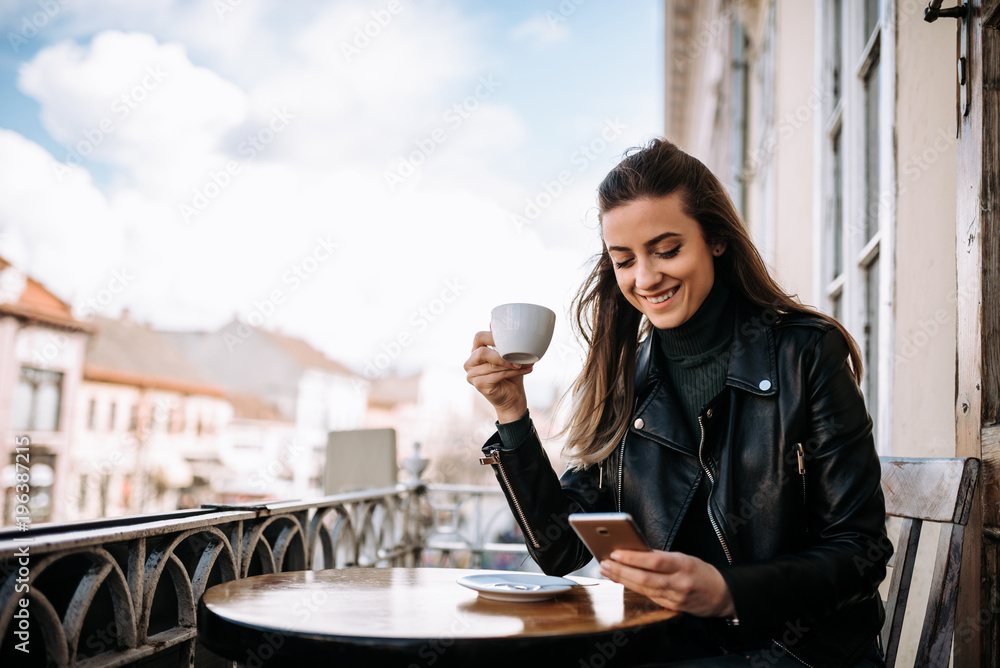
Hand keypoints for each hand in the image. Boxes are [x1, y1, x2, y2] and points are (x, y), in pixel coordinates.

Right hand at [464, 331, 532, 421]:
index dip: (493, 336)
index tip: (511, 339)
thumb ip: (503, 343)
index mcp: (475, 352)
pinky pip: (496, 375)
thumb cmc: (511, 377)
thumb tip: (494, 322)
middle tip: (518, 358)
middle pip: (482, 352)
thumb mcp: (510, 357)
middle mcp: (470, 363)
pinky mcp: (478, 385)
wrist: (513, 399)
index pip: (479, 337)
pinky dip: (511, 373)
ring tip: (526, 364)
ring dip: (511, 365)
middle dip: (502, 355)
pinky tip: (523, 371)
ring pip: (492, 365)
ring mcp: (471, 375)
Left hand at [600, 549, 735, 617]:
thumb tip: (636, 551)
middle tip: (604, 563)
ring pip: (643, 589)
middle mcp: (679, 583)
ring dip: (622, 580)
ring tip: (607, 570)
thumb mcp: (684, 557)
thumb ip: (662, 556)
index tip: (616, 552)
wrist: (722, 595)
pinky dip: (633, 588)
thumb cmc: (701, 572)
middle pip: (644, 578)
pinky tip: (622, 581)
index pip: (654, 561)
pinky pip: (649, 597)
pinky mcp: (671, 607)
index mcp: (683, 565)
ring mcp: (675, 598)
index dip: (633, 558)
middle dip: (621, 571)